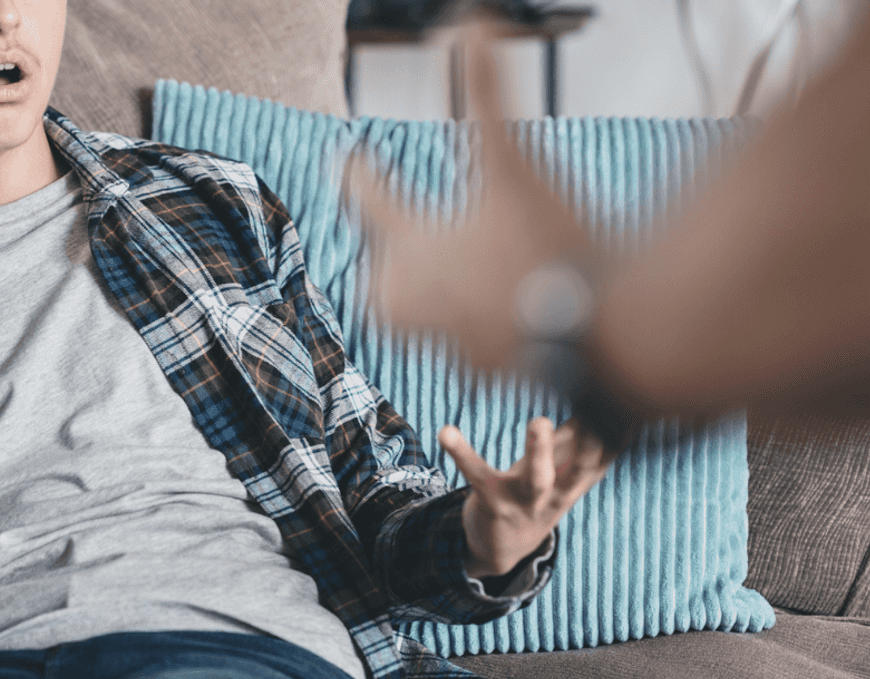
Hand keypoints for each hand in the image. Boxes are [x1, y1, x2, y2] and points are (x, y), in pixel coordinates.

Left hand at [350, 21, 591, 369]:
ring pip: (412, 311)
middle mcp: (415, 299)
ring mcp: (443, 340)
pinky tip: (489, 310)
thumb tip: (465, 21)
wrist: (601, 340)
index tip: (352, 156)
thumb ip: (489, 93)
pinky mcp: (478, 370)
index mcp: (410, 246)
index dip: (360, 169)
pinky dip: (467, 319)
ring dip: (420, 285)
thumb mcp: (515, 162)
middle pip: (378, 268)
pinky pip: (455, 342)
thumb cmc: (549, 247)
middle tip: (388, 229)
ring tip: (431, 272)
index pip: (367, 193)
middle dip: (384, 245)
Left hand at [442, 417, 609, 578]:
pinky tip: (446, 432)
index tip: (634, 404)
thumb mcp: (559, 472)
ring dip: (540, 449)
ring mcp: (525, 502)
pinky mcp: (492, 501)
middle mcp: (556, 495)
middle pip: (579, 470)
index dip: (619, 434)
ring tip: (540, 421)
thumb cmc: (533, 496)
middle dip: (591, 445)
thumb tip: (594, 402)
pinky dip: (461, 453)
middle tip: (597, 417)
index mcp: (575, 484)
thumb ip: (575, 440)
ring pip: (537, 478)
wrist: (501, 550)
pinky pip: (477, 475)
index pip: (602, 458)